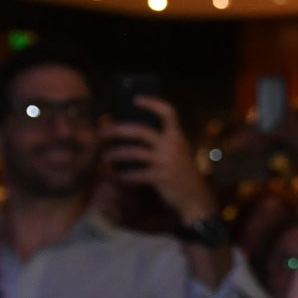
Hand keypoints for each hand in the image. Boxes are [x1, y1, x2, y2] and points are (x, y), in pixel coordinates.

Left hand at [103, 98, 214, 224]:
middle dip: (117, 130)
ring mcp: (167, 162)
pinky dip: (124, 176)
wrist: (196, 198)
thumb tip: (129, 133)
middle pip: (140, 130)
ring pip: (134, 152)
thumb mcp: (177, 153)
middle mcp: (173, 146)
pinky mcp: (162, 178)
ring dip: (115, 154)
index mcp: (178, 136)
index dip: (153, 103)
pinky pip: (137, 174)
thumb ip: (162, 142)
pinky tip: (116, 176)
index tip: (136, 99)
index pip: (168, 112)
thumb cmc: (181, 173)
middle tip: (102, 132)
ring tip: (104, 156)